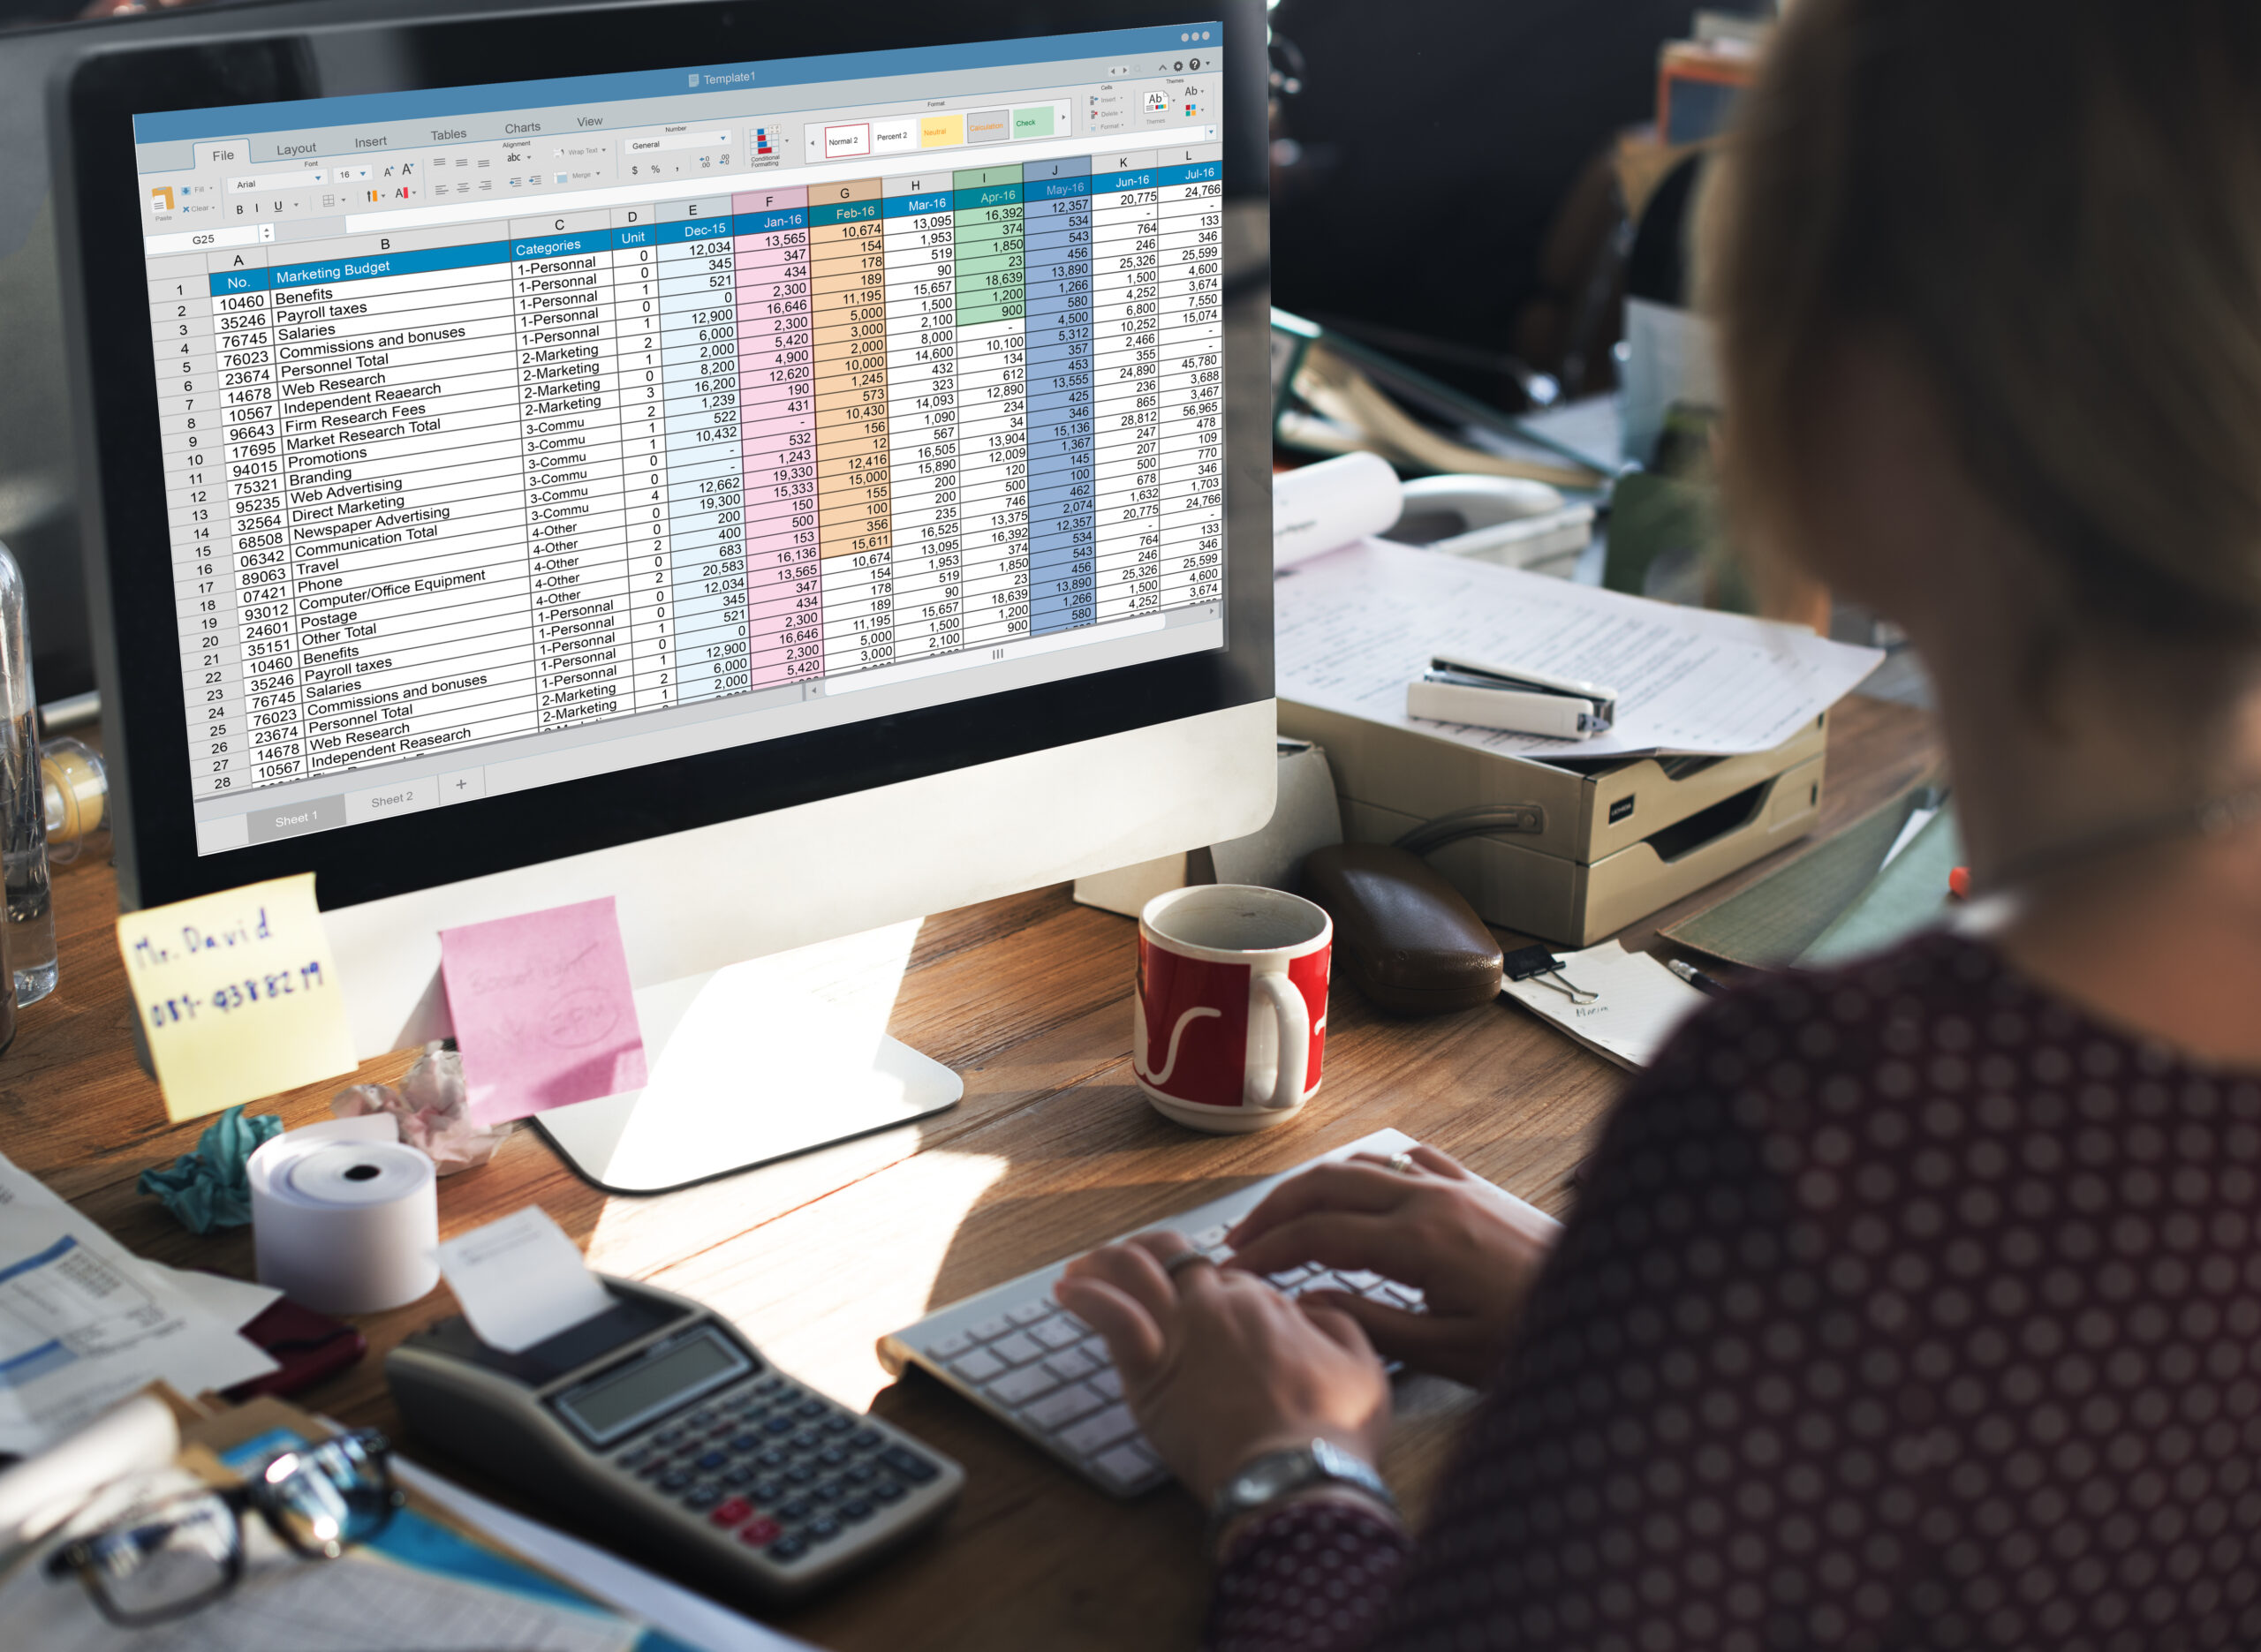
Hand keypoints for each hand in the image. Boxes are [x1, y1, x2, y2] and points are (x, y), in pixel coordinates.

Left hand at [1054, 1231, 1391, 1502]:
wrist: (1295, 1476)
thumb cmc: (1332, 1430)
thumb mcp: (1363, 1364)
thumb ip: (1337, 1322)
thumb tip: (1311, 1306)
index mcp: (1264, 1300)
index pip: (1224, 1275)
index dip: (1212, 1283)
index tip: (1201, 1297)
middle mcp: (1215, 1305)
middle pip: (1173, 1257)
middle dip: (1150, 1251)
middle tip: (1132, 1258)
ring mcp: (1179, 1334)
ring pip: (1133, 1273)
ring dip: (1105, 1262)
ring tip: (1084, 1266)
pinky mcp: (1148, 1373)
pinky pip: (1110, 1317)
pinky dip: (1085, 1296)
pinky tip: (1066, 1290)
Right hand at [1223, 1145, 1557, 1386]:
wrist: (1610, 1303)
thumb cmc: (1532, 1336)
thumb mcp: (1449, 1351)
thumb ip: (1372, 1325)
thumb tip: (1308, 1304)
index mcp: (1419, 1240)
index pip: (1318, 1234)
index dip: (1268, 1251)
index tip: (1235, 1271)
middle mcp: (1430, 1198)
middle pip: (1327, 1183)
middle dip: (1275, 1208)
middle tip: (1240, 1239)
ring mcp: (1454, 1186)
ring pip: (1363, 1164)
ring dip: (1314, 1186)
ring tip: (1282, 1216)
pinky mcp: (1476, 1188)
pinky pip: (1407, 1160)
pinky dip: (1368, 1169)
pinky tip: (1358, 1185)